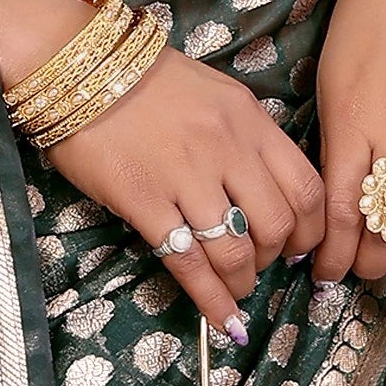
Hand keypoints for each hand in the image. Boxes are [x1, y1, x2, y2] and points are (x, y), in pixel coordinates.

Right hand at [44, 49, 325, 328]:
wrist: (76, 65)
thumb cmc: (143, 79)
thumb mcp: (215, 93)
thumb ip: (245, 136)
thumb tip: (266, 190)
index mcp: (248, 119)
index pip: (305, 187)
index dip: (310, 229)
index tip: (299, 246)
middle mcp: (225, 148)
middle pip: (276, 224)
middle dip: (275, 258)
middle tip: (260, 266)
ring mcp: (185, 176)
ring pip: (235, 250)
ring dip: (242, 282)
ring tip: (236, 290)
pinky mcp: (144, 202)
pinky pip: (188, 263)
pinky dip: (211, 300)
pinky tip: (222, 321)